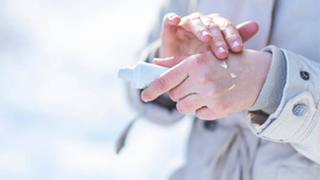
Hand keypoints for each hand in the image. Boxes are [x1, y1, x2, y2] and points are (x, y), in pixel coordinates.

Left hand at [141, 50, 271, 119]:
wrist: (260, 75)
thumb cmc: (229, 62)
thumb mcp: (205, 56)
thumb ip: (178, 61)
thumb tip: (156, 63)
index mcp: (195, 63)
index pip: (165, 80)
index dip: (151, 90)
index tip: (144, 96)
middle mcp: (202, 79)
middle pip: (174, 95)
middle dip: (179, 92)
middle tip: (192, 86)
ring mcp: (211, 96)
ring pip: (183, 107)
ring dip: (188, 102)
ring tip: (203, 93)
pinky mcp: (219, 109)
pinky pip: (199, 114)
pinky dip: (203, 109)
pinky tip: (214, 99)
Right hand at [159, 12, 258, 58]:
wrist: (178, 65)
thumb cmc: (201, 57)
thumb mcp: (218, 52)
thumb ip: (236, 39)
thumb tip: (255, 25)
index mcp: (216, 27)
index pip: (227, 28)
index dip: (233, 37)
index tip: (238, 49)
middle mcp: (202, 23)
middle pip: (212, 26)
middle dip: (219, 40)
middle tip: (223, 53)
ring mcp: (186, 25)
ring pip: (195, 22)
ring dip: (201, 29)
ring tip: (206, 39)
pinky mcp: (170, 29)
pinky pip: (169, 21)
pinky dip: (171, 18)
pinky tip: (176, 19)